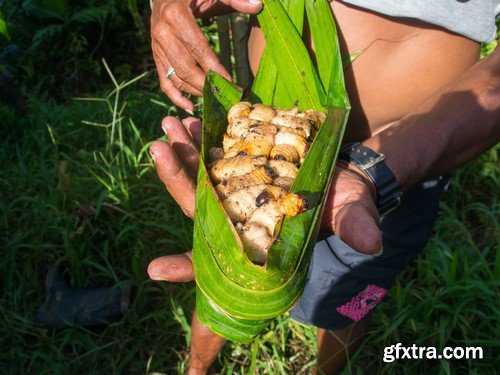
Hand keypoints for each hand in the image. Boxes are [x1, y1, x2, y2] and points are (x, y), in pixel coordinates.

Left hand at [148, 128, 380, 283]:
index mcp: (259, 239)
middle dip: (177, 179)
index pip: (219, 259)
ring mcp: (235, 191)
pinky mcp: (238, 167)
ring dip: (182, 153)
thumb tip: (372, 242)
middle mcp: (239, 218)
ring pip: (199, 178)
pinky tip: (191, 120)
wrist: (344, 169)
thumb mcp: (352, 208)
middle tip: (159, 147)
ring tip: (170, 125)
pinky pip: (211, 156)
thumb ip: (355, 224)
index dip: (188, 267)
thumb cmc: (346, 197)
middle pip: (199, 206)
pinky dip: (200, 140)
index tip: (155, 270)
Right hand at [150, 0, 262, 112]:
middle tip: (225, 96)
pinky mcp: (155, 55)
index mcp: (176, 16)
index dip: (216, 70)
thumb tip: (258, 5)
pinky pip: (163, 80)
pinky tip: (190, 107)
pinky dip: (175, 96)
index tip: (232, 84)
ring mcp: (156, 46)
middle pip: (185, 68)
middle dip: (206, 86)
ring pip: (175, 77)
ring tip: (214, 100)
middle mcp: (162, 33)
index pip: (199, 50)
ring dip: (195, 92)